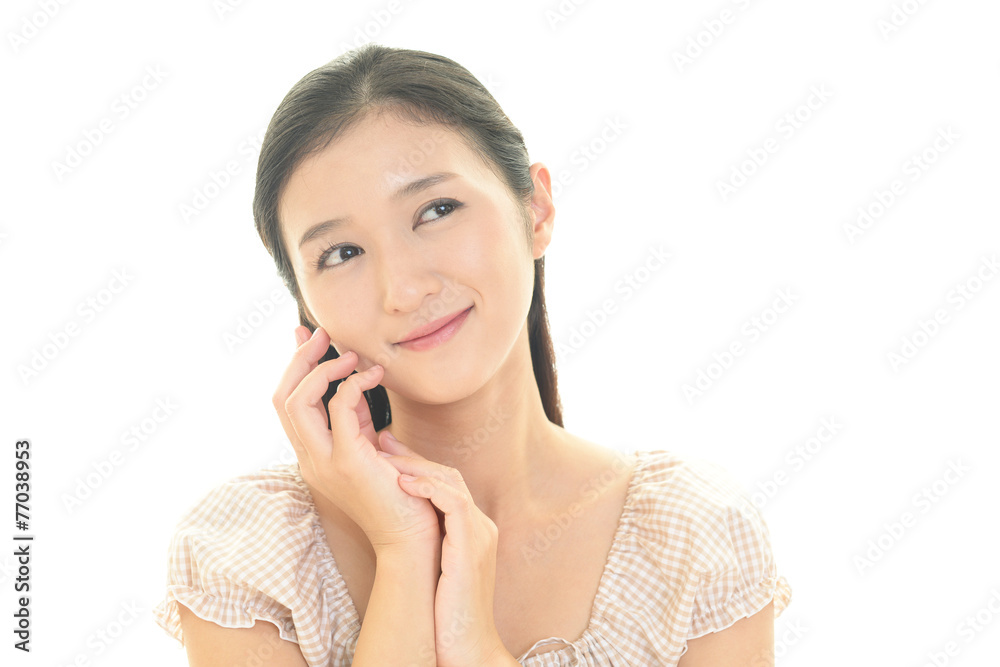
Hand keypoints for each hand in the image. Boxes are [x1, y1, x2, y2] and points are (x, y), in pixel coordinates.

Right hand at [272, 326, 440, 553]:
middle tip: (323, 334)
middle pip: (281, 399)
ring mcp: (324, 463)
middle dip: (299, 360)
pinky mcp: (348, 462)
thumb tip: (352, 383)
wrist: (413, 536)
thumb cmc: (400, 494)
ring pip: (297, 402)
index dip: (295, 368)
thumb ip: (356, 420)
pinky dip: (354, 384)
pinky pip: (339, 408)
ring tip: (349, 354)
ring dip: (321, 369)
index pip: (287, 405)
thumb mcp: (372, 448)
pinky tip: (374, 376)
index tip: (309, 338)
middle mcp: (309, 460)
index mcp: (312, 456)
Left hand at [378, 432, 514, 666]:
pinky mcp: (471, 548)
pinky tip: (403, 483)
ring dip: (416, 466)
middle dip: (412, 456)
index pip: (445, 484)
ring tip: (384, 456)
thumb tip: (396, 530)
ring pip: (450, 482)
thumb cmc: (446, 619)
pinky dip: (429, 488)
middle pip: (448, 475)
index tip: (385, 451)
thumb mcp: (434, 573)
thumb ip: (424, 547)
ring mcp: (479, 536)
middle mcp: (479, 527)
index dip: (415, 465)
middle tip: (381, 439)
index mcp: (471, 531)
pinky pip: (454, 503)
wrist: (468, 651)